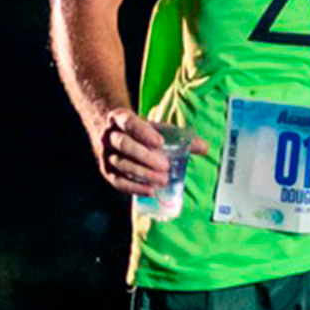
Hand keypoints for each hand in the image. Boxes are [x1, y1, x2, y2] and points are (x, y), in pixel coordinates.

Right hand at [96, 109, 211, 195]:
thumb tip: (205, 148)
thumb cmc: (140, 132)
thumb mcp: (157, 129)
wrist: (114, 134)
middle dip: (145, 157)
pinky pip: (118, 181)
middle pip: (124, 145)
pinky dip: (134, 187)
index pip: (130, 123)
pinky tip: (150, 191)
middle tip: (165, 167)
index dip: (144, 132)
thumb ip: (179, 137)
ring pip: (121, 164)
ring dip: (142, 174)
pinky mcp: (106, 170)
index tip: (160, 143)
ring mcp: (105, 153)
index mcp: (120, 118)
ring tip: (162, 181)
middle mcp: (109, 135)